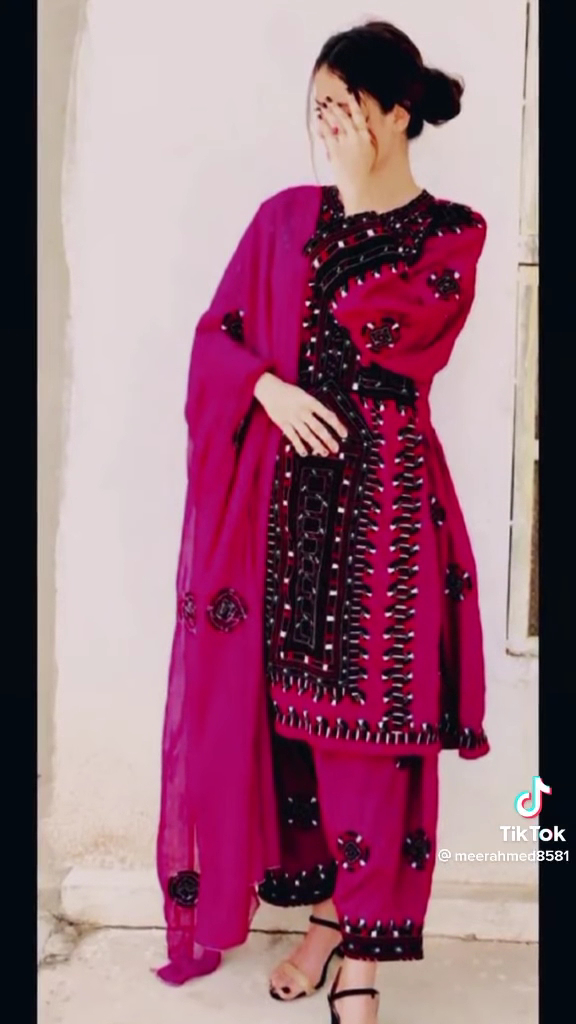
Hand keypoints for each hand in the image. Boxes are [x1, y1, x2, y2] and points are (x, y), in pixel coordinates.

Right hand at [253, 372, 347, 456]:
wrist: (270, 389)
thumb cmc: (288, 392)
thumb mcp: (305, 395)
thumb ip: (315, 406)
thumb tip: (328, 417)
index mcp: (310, 402)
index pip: (328, 415)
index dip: (337, 425)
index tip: (344, 433)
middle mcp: (303, 411)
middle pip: (318, 428)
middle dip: (328, 439)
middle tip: (335, 448)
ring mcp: (293, 418)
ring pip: (307, 434)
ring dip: (316, 445)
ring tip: (323, 452)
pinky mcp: (283, 424)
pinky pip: (293, 437)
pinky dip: (299, 446)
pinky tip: (305, 452)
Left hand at [315, 91, 376, 212]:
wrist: (358, 185)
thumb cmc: (363, 172)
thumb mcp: (369, 152)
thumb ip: (365, 139)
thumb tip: (360, 130)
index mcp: (366, 136)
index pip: (359, 116)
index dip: (354, 103)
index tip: (349, 93)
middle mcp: (356, 136)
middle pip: (344, 116)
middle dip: (336, 107)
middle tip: (328, 100)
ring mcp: (345, 142)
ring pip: (335, 122)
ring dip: (328, 113)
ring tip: (322, 107)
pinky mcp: (335, 149)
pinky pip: (327, 133)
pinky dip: (322, 125)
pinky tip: (319, 121)